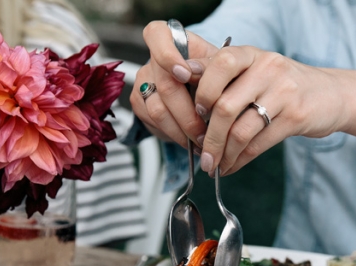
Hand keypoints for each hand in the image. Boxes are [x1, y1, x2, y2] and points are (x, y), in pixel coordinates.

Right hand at [129, 21, 219, 148]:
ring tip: (201, 141)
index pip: (156, 36)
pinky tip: (188, 140)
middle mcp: (151, 59)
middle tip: (205, 132)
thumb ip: (208, 66)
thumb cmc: (211, 73)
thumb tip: (195, 73)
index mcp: (168, 38)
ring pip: (158, 110)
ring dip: (181, 130)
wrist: (201, 90)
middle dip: (188, 114)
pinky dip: (173, 135)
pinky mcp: (138, 103)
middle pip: (166, 85)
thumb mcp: (217, 65)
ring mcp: (142, 81)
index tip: (185, 74)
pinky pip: (153, 122)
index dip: (168, 55)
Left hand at [190, 46, 345, 174]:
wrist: (331, 95)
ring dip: (223, 155)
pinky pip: (259, 144)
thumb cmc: (282, 85)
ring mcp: (284, 92)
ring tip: (216, 166)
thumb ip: (221, 74)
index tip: (195, 114)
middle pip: (225, 106)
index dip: (201, 91)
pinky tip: (232, 166)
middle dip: (209, 138)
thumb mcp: (254, 71)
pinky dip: (240, 160)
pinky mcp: (296, 116)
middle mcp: (268, 68)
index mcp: (251, 54)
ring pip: (241, 130)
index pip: (219, 63)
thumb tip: (183, 76)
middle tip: (203, 156)